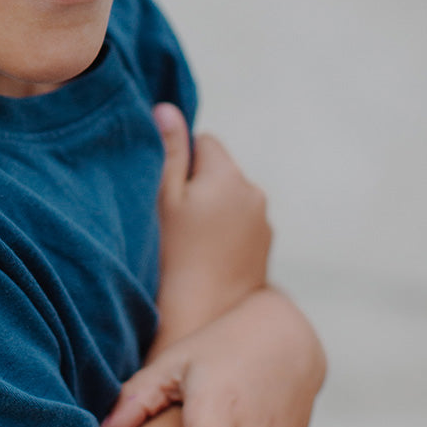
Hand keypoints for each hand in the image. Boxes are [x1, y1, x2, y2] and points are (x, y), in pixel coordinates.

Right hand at [154, 103, 270, 345]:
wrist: (199, 317)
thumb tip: (168, 109)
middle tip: (174, 218)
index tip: (167, 193)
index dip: (180, 161)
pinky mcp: (263, 249)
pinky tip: (204, 255)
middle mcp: (255, 195)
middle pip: (220, 169)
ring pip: (230, 197)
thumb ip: (169, 150)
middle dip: (199, 183)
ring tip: (189, 240)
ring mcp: (264, 225)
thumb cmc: (172, 256)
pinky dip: (224, 231)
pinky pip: (240, 223)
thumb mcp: (162, 198)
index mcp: (230, 177)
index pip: (205, 141)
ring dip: (212, 208)